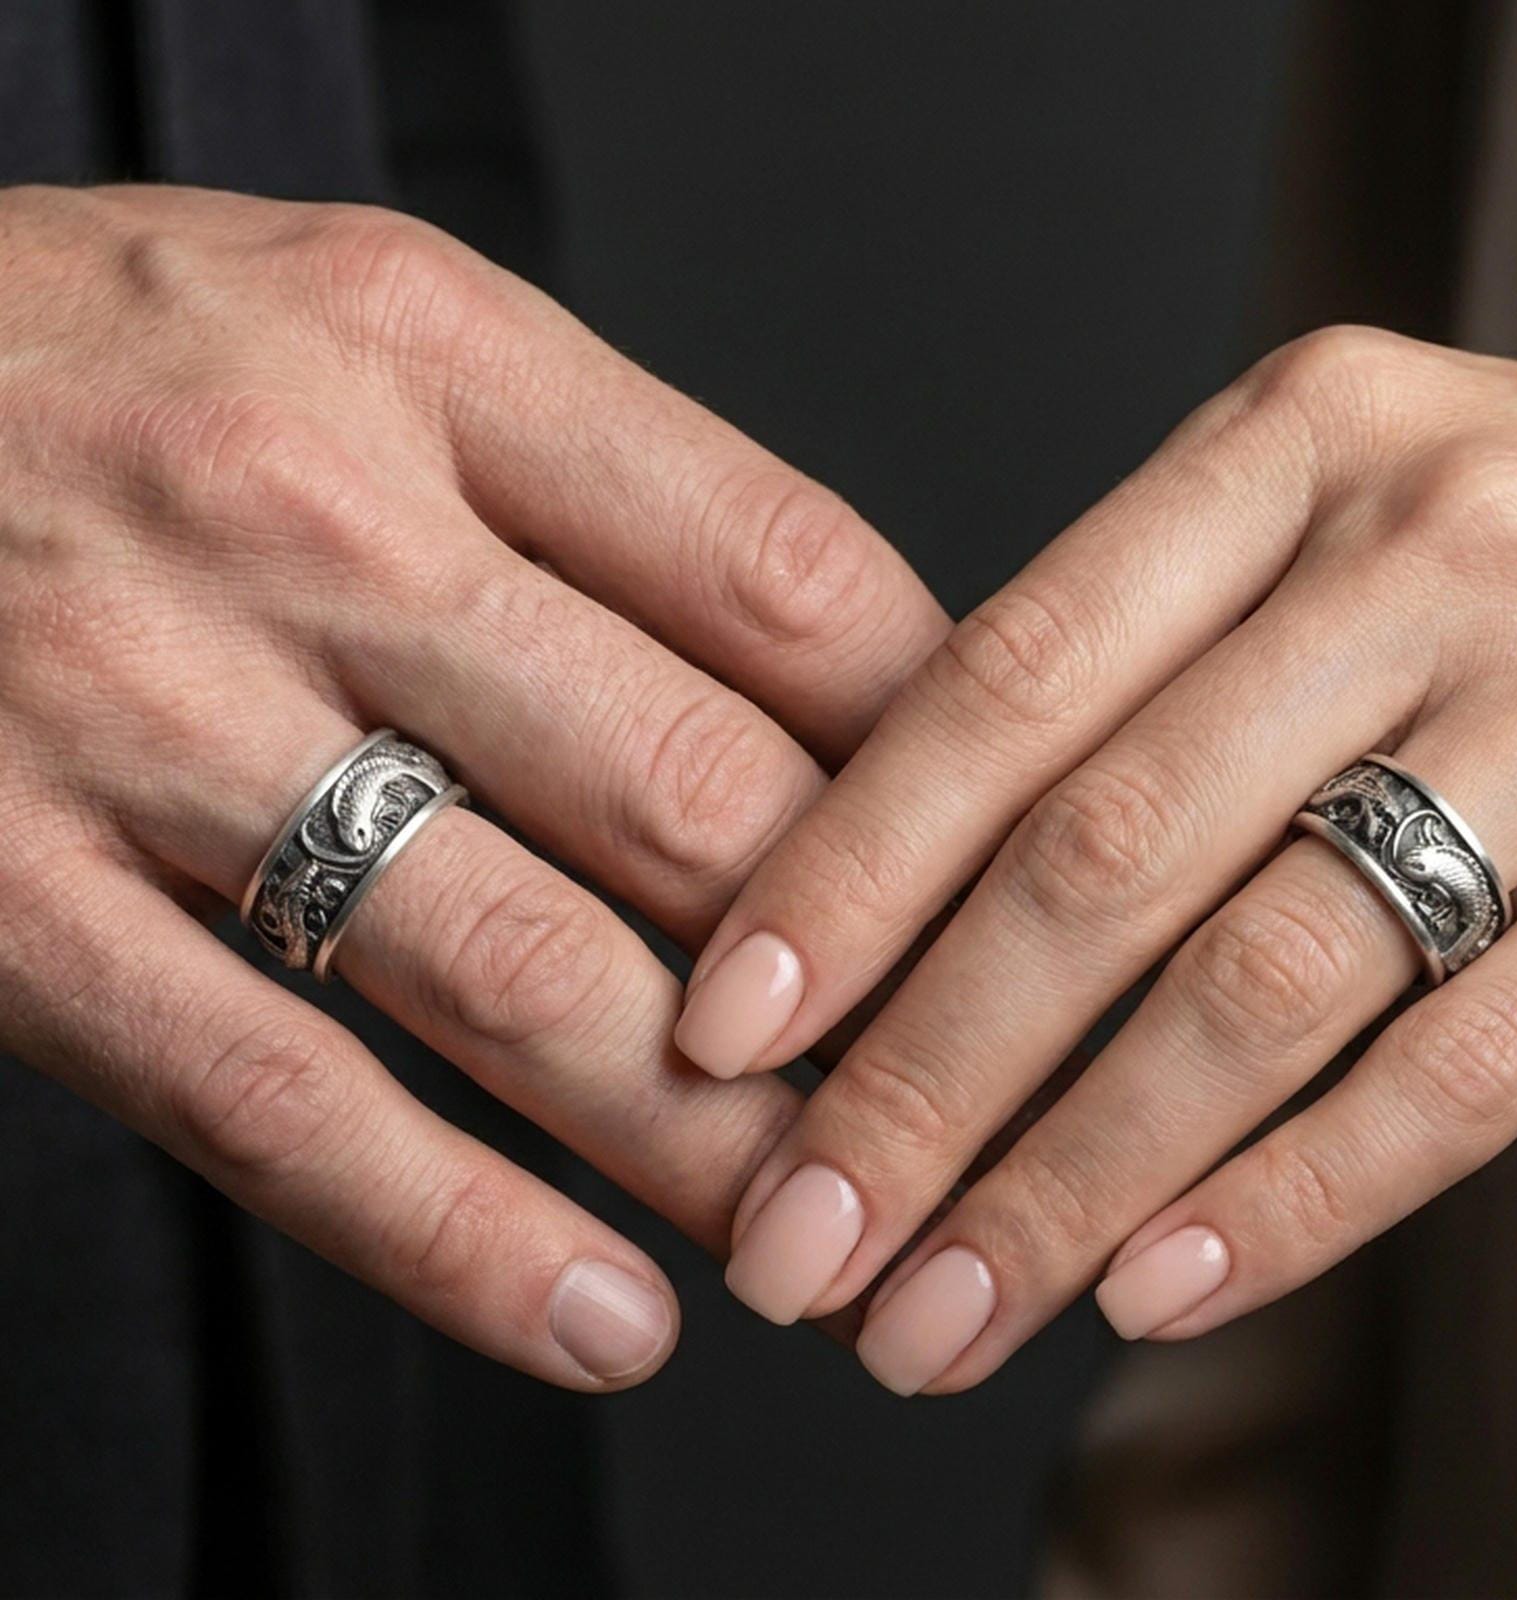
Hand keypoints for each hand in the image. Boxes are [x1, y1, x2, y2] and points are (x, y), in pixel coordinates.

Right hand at [0, 184, 946, 1388]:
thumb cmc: (111, 357)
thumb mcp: (364, 329)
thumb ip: (587, 488)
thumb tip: (832, 675)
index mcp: (430, 356)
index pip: (786, 581)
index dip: (941, 755)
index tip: (1006, 874)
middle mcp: (307, 520)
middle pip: (692, 793)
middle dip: (863, 983)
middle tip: (965, 1099)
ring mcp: (150, 716)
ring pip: (518, 974)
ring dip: (710, 1145)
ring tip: (827, 1246)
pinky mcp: (8, 894)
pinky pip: (279, 1102)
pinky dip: (463, 1239)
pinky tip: (603, 1318)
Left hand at [677, 325, 1516, 1391]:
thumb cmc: (1486, 560)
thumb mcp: (1305, 534)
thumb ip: (1126, 675)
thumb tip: (873, 913)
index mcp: (1287, 444)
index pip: (1002, 685)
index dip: (846, 875)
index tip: (720, 1038)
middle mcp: (1429, 545)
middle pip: (1104, 854)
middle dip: (923, 1081)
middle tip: (799, 1248)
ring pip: (1265, 978)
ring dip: (1074, 1178)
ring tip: (942, 1317)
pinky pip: (1480, 1057)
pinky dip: (1304, 1193)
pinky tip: (1156, 1287)